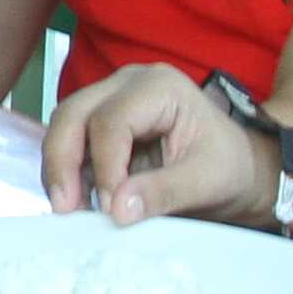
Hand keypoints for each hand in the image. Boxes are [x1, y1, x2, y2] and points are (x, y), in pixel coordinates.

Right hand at [40, 64, 279, 226]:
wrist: (234, 167)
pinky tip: (76, 201)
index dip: (105, 165)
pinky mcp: (99, 124)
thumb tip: (116, 208)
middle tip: (65, 207)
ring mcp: (109, 100)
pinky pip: (69, 143)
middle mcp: (127, 84)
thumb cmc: (227, 167)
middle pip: (74, 113)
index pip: (113, 120)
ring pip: (64, 126)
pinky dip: (66, 173)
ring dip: (59, 168)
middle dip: (62, 161)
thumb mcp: (207, 182)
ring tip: (68, 209)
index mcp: (160, 87)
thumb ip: (164, 192)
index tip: (109, 208)